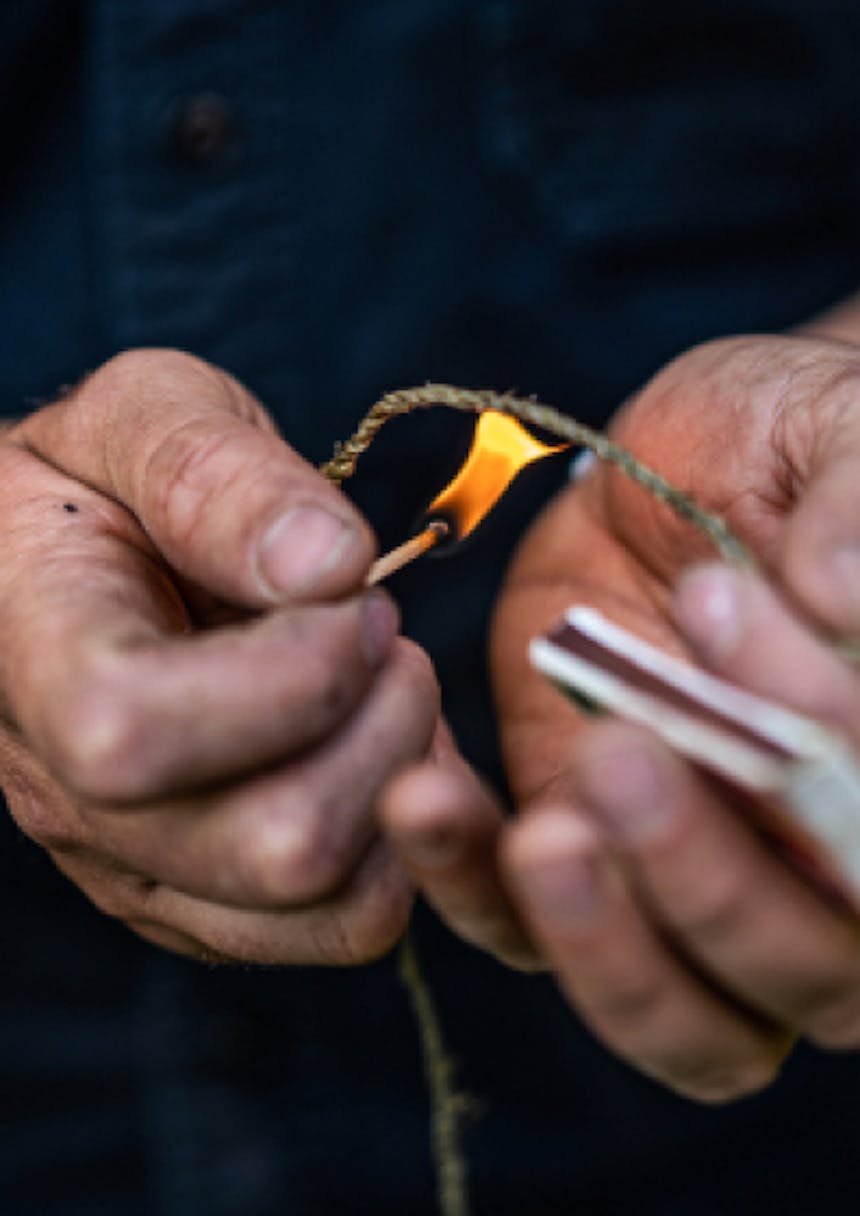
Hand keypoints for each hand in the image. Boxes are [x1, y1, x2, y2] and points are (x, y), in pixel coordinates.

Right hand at [0, 349, 443, 964]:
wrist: (47, 568)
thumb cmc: (94, 483)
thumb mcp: (140, 417)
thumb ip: (215, 474)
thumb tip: (329, 566)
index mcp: (33, 658)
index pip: (141, 733)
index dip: (293, 670)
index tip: (348, 590)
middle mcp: (72, 797)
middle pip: (274, 847)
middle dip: (383, 722)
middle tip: (380, 628)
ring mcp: (137, 866)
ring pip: (327, 902)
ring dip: (398, 777)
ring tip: (380, 681)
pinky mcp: (198, 899)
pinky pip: (344, 922)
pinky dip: (400, 836)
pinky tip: (376, 742)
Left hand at [384, 332, 859, 1098]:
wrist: (692, 465)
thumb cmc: (798, 449)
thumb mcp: (843, 437)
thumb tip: (845, 595)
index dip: (825, 751)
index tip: (728, 619)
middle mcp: (818, 872)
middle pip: (795, 972)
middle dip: (708, 880)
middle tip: (624, 759)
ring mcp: (689, 876)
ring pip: (673, 1014)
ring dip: (598, 941)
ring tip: (538, 835)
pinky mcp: (571, 842)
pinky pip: (519, 924)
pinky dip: (469, 883)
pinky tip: (425, 794)